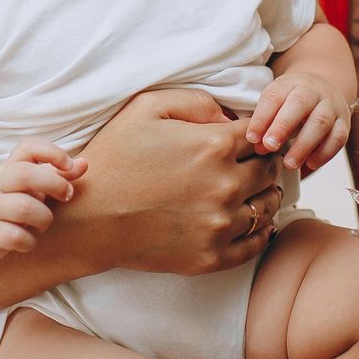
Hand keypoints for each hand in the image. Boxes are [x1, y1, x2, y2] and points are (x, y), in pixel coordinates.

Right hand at [0, 140, 85, 260]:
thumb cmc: (5, 199)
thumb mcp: (27, 183)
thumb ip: (57, 173)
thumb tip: (85, 164)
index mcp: (9, 167)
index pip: (29, 147)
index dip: (53, 152)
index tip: (69, 166)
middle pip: (25, 174)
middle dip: (54, 184)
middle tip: (66, 196)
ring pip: (23, 208)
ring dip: (44, 218)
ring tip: (44, 222)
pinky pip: (15, 237)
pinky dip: (29, 241)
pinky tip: (29, 240)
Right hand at [69, 88, 283, 275]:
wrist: (88, 218)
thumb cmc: (114, 157)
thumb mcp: (146, 107)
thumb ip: (195, 102)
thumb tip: (229, 116)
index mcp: (214, 145)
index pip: (260, 135)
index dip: (256, 134)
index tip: (247, 139)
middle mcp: (226, 185)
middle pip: (269, 170)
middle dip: (263, 162)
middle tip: (251, 163)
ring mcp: (220, 224)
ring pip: (268, 207)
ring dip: (264, 195)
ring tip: (252, 192)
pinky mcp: (211, 256)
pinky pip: (254, 244)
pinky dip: (259, 232)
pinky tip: (251, 222)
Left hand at [247, 72, 350, 172]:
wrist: (323, 89)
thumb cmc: (291, 102)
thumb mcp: (276, 104)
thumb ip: (266, 124)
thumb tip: (259, 147)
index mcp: (290, 83)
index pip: (274, 96)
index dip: (262, 117)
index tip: (252, 138)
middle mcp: (313, 90)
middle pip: (299, 104)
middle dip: (283, 126)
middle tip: (270, 146)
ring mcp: (332, 105)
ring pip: (321, 122)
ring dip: (304, 145)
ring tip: (289, 164)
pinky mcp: (344, 122)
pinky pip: (338, 137)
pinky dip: (324, 153)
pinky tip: (309, 164)